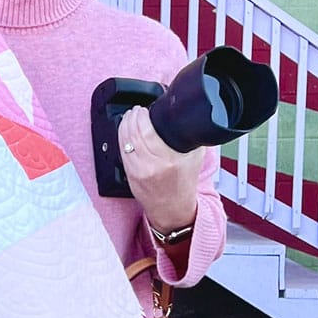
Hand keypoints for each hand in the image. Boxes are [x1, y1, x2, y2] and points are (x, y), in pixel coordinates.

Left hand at [119, 107, 200, 234]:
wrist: (173, 208)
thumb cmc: (184, 184)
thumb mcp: (195, 156)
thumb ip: (191, 136)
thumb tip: (185, 116)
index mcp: (169, 160)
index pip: (147, 131)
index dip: (141, 117)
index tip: (143, 109)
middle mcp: (151, 166)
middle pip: (134, 134)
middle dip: (131, 117)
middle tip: (135, 110)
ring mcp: (138, 171)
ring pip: (124, 142)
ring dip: (124, 126)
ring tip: (129, 117)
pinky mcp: (129, 174)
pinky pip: (122, 151)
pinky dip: (122, 138)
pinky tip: (125, 131)